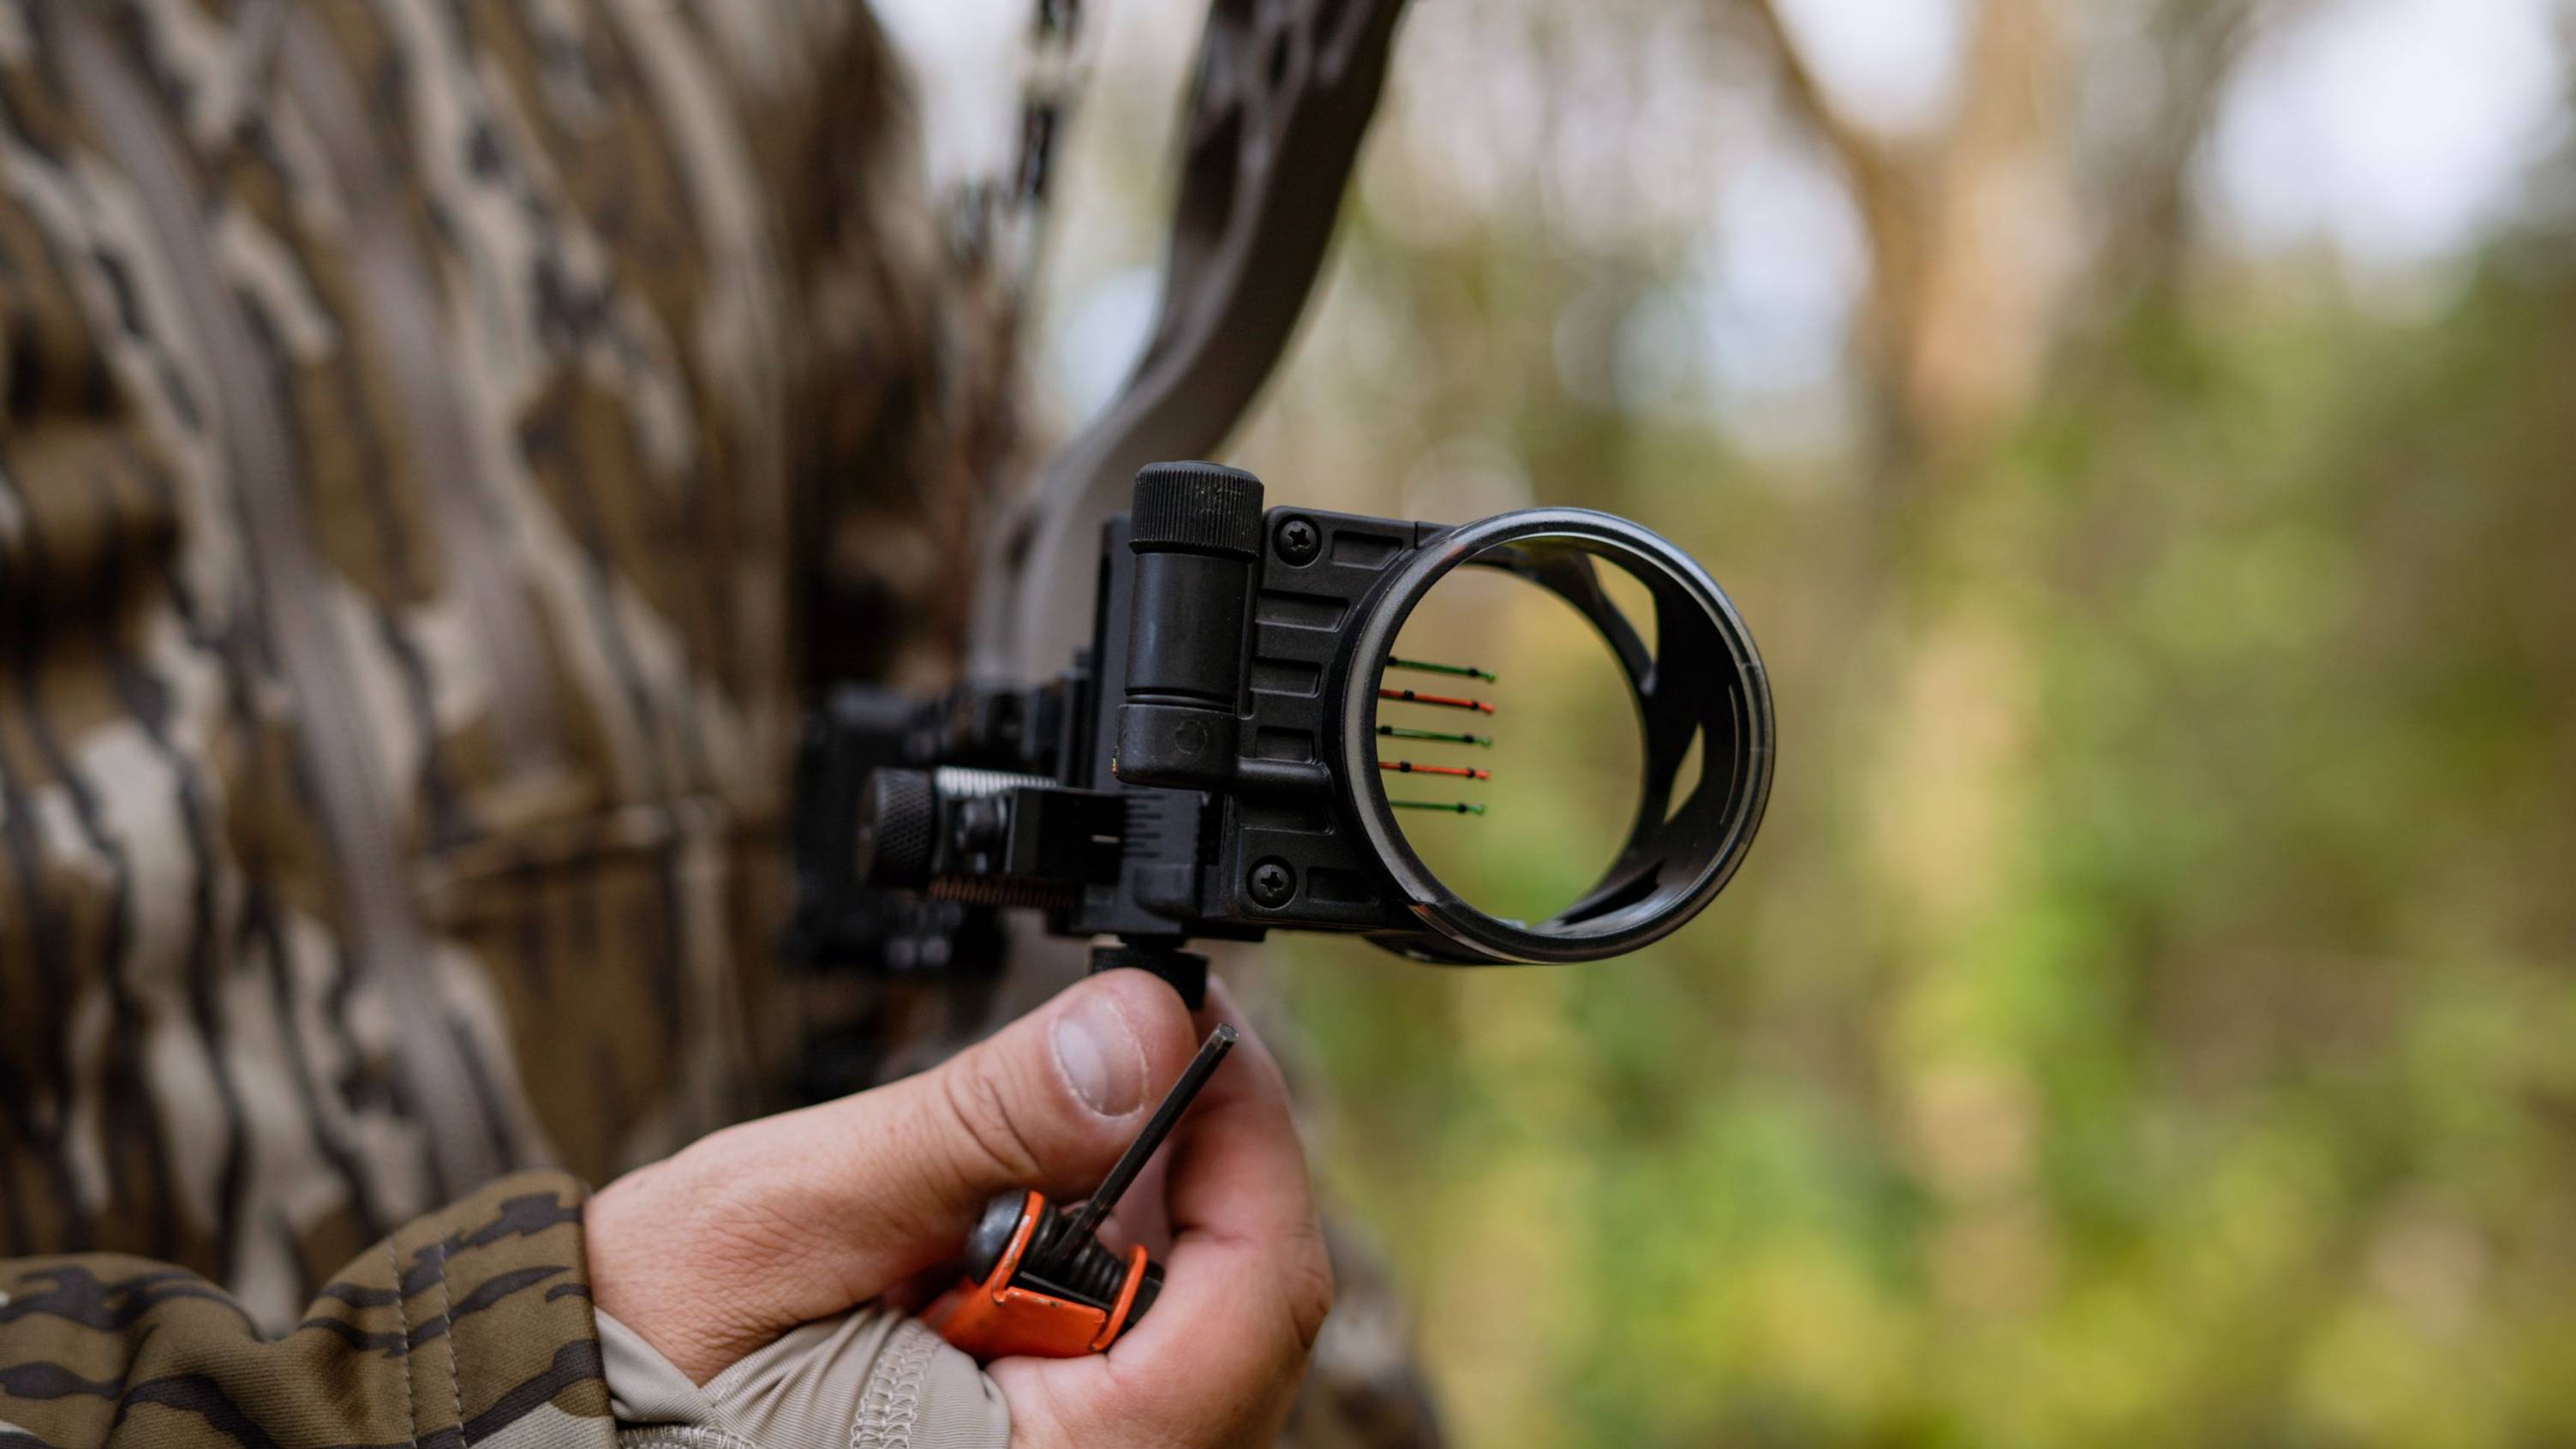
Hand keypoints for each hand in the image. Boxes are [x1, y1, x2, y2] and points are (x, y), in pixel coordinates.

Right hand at [584, 970, 1331, 1445]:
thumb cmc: (642, 1369)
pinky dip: (1073, 1282)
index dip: (1249, 1132)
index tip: (1192, 1019)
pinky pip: (1119, 1369)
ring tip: (985, 1174)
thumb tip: (1137, 1029)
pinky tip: (982, 1239)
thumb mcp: (795, 1214)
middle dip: (1172, 1166)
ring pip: (1185, 1334)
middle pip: (1238, 1310)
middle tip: (1086, 1061)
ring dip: (1116, 1223)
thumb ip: (980, 1123)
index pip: (1256, 1293)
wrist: (558, 1444)